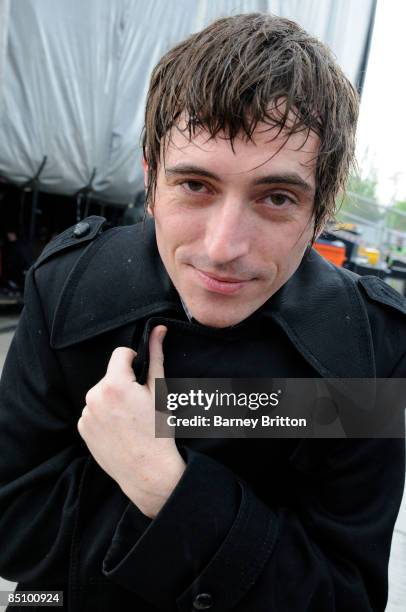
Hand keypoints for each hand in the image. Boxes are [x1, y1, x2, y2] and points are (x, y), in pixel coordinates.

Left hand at [77, 325, 184, 517]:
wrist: (147, 471)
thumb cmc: (158, 431)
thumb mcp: (159, 391)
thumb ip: (156, 356)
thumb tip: (158, 329)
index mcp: (114, 384)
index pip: (121, 354)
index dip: (135, 361)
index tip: (142, 378)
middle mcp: (94, 396)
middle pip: (111, 375)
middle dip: (124, 383)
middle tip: (139, 405)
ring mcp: (86, 414)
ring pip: (102, 393)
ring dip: (113, 399)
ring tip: (129, 419)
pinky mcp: (82, 429)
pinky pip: (93, 411)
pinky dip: (104, 415)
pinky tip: (119, 429)